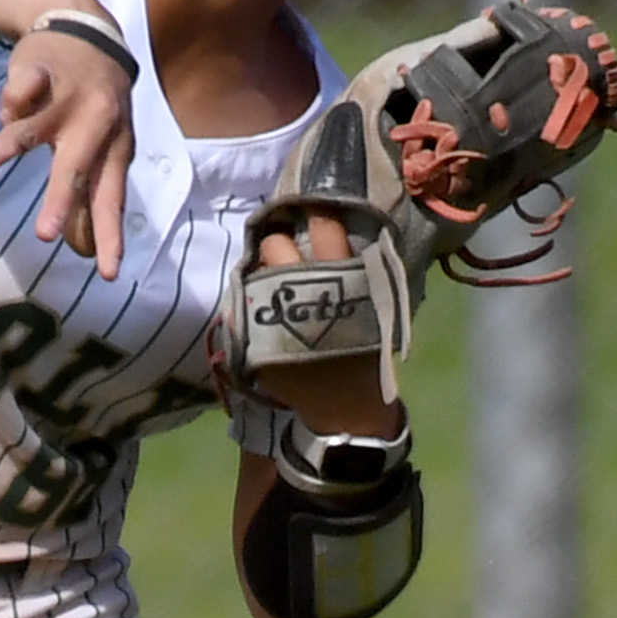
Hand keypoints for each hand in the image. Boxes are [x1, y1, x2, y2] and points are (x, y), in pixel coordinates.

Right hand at [0, 31, 135, 281]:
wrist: (87, 30)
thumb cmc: (92, 103)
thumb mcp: (103, 145)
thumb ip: (91, 192)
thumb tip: (84, 250)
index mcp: (115, 147)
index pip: (111, 198)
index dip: (109, 235)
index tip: (107, 273)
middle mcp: (96, 124)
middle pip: (77, 168)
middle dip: (61, 201)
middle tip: (46, 236)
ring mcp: (68, 95)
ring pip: (35, 128)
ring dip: (6, 148)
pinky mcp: (42, 69)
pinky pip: (20, 91)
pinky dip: (10, 103)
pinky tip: (6, 112)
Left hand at [248, 211, 406, 439]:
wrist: (346, 406)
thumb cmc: (365, 353)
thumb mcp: (371, 306)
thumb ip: (354, 270)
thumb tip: (332, 228)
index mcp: (343, 278)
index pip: (323, 224)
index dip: (316, 213)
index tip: (313, 211)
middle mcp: (305, 289)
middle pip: (276, 243)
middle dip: (279, 243)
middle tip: (286, 252)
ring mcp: (275, 313)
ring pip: (255, 270)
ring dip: (262, 271)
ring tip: (272, 280)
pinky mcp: (256, 337)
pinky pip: (244, 302)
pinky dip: (252, 300)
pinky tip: (264, 306)